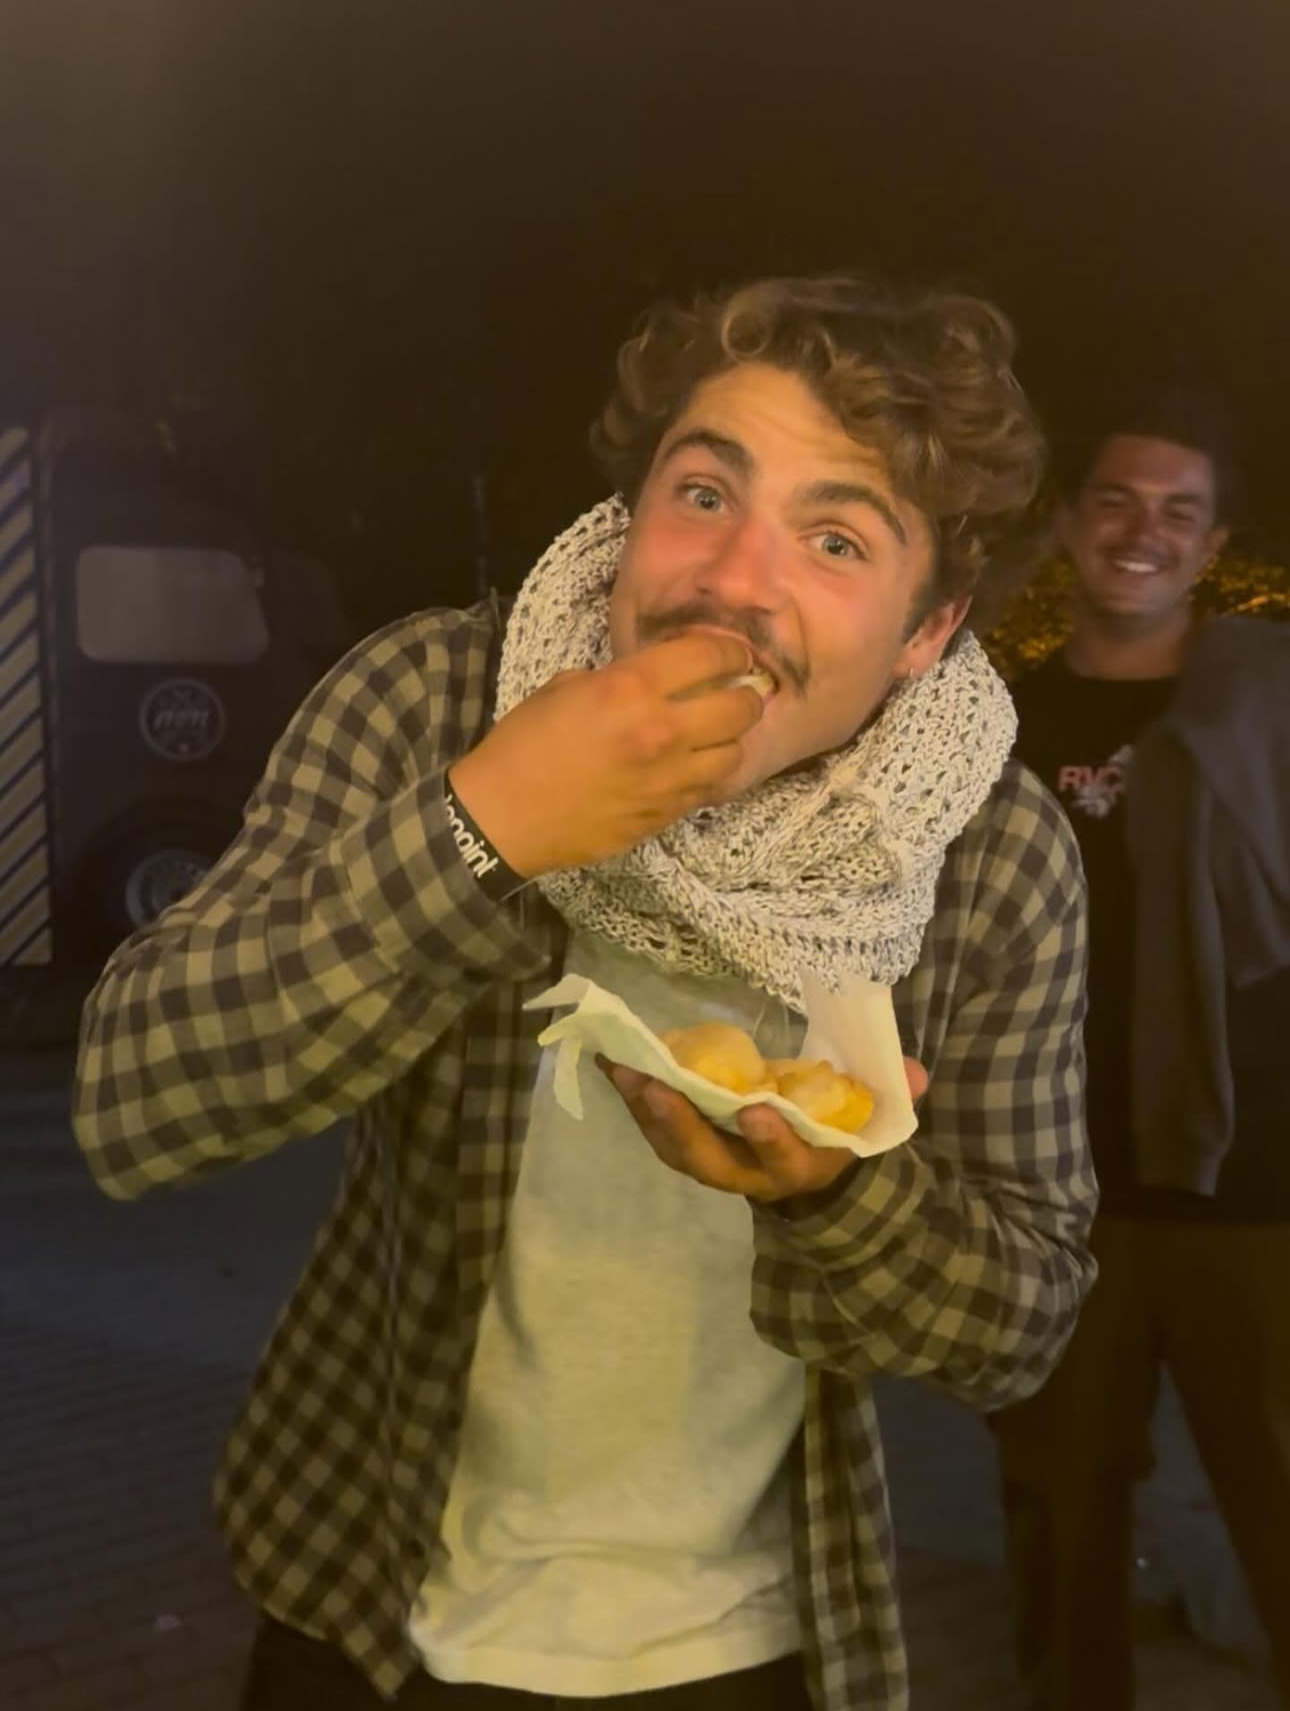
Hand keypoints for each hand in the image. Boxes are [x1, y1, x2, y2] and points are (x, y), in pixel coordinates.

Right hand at [449, 632, 764, 876]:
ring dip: (729, 740)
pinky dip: (708, 774)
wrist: (503, 817)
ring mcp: (669, 778)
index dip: (730, 650)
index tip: (732, 654)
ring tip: (714, 735)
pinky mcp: (666, 815)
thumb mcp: (564, 688)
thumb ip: (617, 679)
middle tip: (733, 693)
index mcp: (631, 688)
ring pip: (735, 754)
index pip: (710, 655)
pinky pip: (709, 789)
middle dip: (743, 695)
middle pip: (740, 707)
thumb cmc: (522, 744)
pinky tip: (692, 767)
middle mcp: (662, 730)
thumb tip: (652, 681)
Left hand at [599, 1057, 929, 1205]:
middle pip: (711, 1162)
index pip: (786, 1160)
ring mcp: (716, 1164)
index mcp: (800, 1165)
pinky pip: (658, 1129)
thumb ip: (892, 1096)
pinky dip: (636, 1101)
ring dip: (647, 1112)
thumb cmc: (837, 1134)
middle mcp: (751, 1174)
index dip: (772, 1140)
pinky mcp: (689, 1147)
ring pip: (676, 1149)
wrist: (811, 1175)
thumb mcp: (871, 1119)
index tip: (757, 1110)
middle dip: (683, 1126)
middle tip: (658, 1086)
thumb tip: (914, 1073)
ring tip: (624, 1070)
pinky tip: (614, 1063)